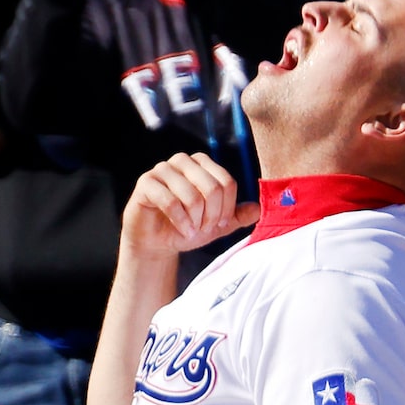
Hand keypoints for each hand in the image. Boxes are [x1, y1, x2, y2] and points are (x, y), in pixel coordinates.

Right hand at [117, 152, 255, 261]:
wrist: (155, 242)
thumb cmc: (185, 228)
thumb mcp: (216, 225)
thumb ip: (237, 215)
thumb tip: (259, 209)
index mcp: (202, 163)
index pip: (226, 182)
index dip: (227, 209)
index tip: (220, 225)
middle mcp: (183, 161)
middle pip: (212, 187)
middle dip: (212, 215)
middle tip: (204, 230)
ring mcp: (162, 169)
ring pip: (192, 195)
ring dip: (196, 221)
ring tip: (192, 231)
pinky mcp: (146, 183)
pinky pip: (170, 201)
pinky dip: (181, 221)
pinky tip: (183, 230)